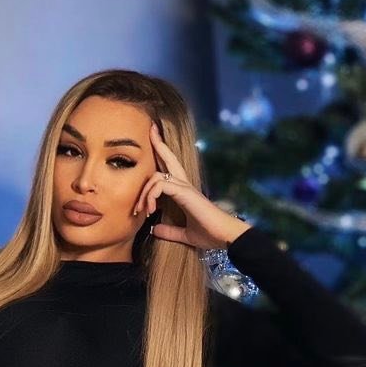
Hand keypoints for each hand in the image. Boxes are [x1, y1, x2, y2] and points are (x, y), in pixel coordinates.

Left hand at [133, 122, 251, 249]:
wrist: (225, 237)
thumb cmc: (210, 234)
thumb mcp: (185, 234)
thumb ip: (170, 231)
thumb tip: (155, 229)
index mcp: (185, 191)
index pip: (171, 169)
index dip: (163, 155)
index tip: (154, 140)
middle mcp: (185, 185)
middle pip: (169, 158)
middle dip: (158, 143)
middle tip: (150, 129)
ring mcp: (185, 188)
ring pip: (156, 177)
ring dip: (144, 193)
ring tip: (141, 211)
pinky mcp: (186, 193)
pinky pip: (161, 186)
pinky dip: (151, 196)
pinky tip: (151, 210)